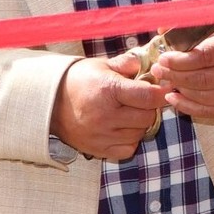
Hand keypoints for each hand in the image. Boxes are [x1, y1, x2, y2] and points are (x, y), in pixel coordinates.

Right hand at [50, 55, 170, 160]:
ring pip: (139, 133)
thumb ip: (127, 64)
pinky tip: (122, 128)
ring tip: (128, 113)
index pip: (147, 97)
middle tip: (141, 100)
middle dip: (149, 107)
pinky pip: (128, 149)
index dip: (161, 93)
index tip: (164, 89)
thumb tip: (148, 64)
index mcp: (108, 90)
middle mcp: (105, 116)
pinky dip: (130, 139)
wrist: (49, 103)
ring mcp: (101, 136)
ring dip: (140, 124)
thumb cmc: (78, 81)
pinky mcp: (98, 150)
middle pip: (147, 117)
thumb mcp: (101, 66)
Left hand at [148, 20, 213, 120]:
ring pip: (205, 97)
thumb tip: (161, 30)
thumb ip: (192, 23)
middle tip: (159, 69)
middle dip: (175, 76)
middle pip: (203, 79)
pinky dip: (190, 107)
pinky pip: (212, 111)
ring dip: (180, 90)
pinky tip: (174, 99)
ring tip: (165, 81)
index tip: (164, 58)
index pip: (205, 56)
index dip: (181, 60)